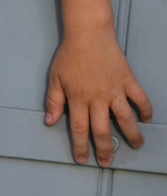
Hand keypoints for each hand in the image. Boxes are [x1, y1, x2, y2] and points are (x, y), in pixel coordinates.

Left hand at [45, 24, 152, 166]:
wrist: (88, 34)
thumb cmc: (69, 55)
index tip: (82, 159)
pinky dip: (145, 109)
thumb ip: (53, 101)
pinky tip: (146, 119)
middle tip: (107, 162)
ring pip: (125, 119)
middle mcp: (97, 98)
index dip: (80, 146)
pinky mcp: (127, 80)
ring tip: (136, 145)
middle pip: (102, 129)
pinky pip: (140, 98)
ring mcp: (115, 90)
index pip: (79, 128)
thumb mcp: (55, 78)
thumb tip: (49, 121)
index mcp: (78, 98)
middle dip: (105, 149)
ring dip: (131, 134)